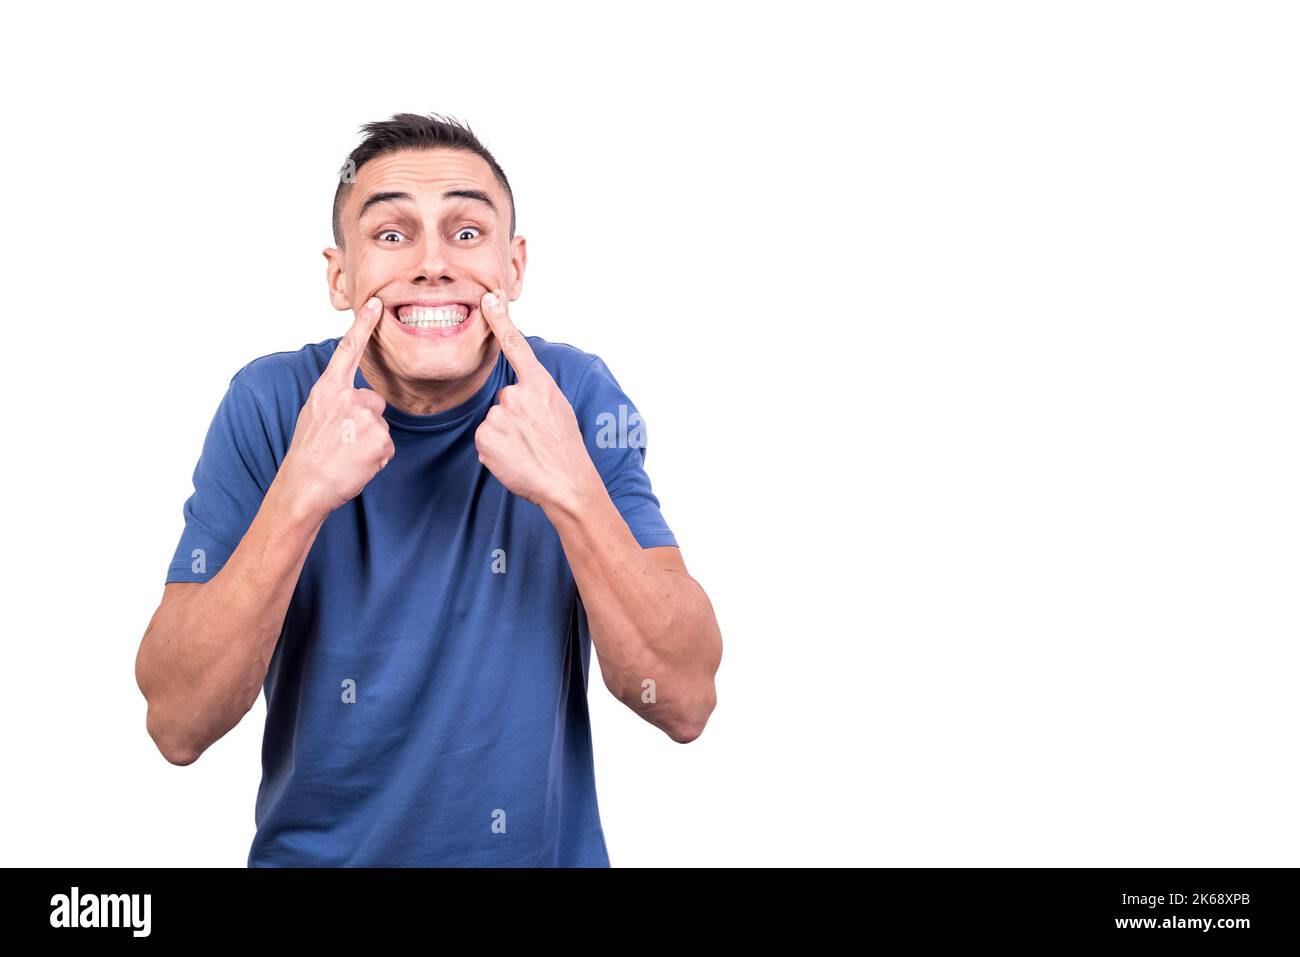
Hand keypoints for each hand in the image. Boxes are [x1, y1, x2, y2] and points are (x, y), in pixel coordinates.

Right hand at [277, 297, 394, 516]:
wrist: (305, 486)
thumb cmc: (308, 454)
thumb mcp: (314, 416)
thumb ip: (336, 400)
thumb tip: (358, 401)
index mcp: (327, 390)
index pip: (347, 351)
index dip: (363, 325)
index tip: (375, 303)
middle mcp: (348, 398)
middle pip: (375, 401)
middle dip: (366, 421)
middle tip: (343, 442)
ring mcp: (366, 417)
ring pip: (381, 426)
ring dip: (371, 441)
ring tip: (347, 455)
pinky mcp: (381, 439)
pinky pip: (387, 446)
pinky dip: (376, 458)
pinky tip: (357, 464)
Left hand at [474, 289, 598, 509]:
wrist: (565, 483)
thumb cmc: (566, 450)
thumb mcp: (560, 411)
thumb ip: (536, 396)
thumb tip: (513, 398)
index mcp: (540, 386)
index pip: (517, 347)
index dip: (500, 322)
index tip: (488, 301)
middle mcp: (517, 395)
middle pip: (505, 400)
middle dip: (514, 418)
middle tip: (535, 438)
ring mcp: (499, 415)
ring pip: (495, 421)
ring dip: (505, 436)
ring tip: (527, 451)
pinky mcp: (485, 436)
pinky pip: (486, 440)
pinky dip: (496, 451)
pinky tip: (514, 460)